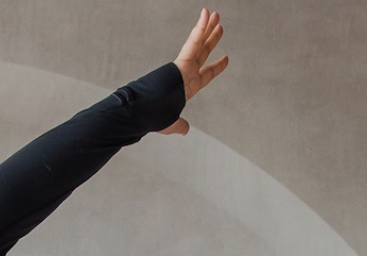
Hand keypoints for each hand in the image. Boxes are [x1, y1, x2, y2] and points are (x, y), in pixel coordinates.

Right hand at [158, 9, 228, 135]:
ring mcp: (183, 68)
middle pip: (203, 53)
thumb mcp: (170, 124)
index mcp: (186, 88)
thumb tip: (184, 130)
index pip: (206, 74)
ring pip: (199, 44)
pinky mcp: (181, 63)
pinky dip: (200, 29)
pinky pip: (193, 42)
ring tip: (216, 14)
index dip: (217, 67)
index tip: (227, 58)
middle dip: (212, 39)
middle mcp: (186, 75)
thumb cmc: (150, 119)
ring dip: (208, 28)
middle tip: (220, 26)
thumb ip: (179, 125)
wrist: (139, 113)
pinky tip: (206, 16)